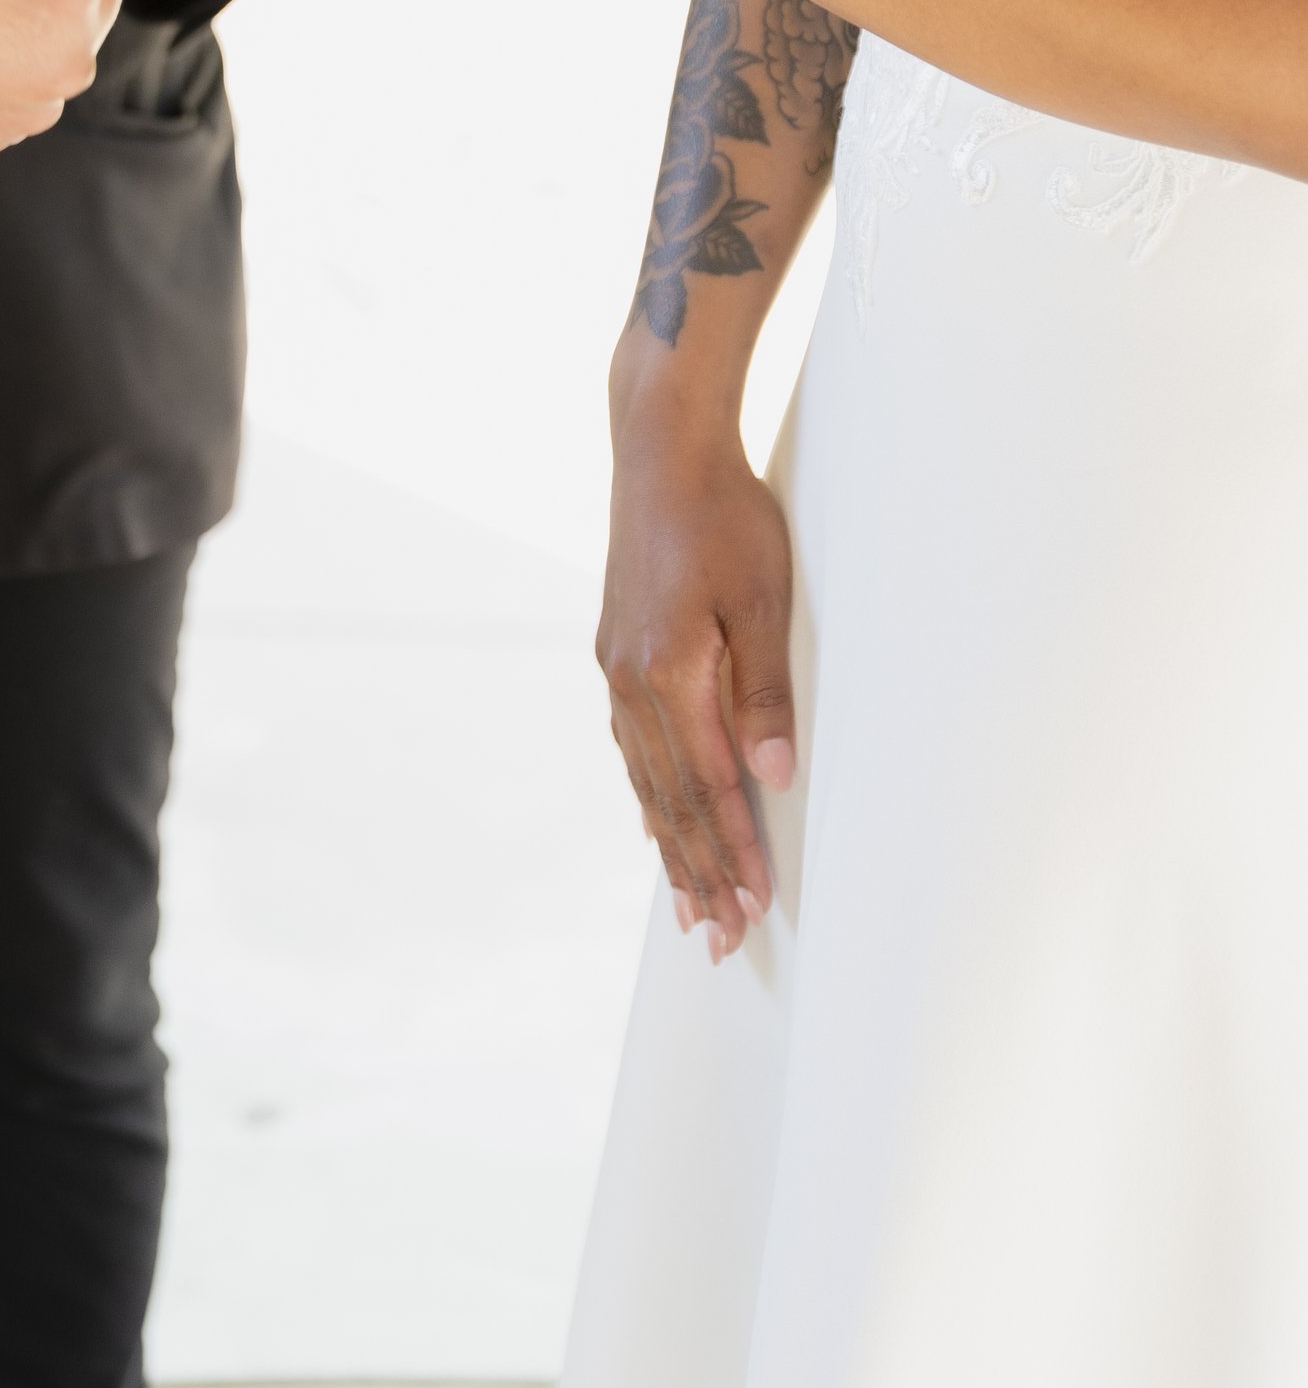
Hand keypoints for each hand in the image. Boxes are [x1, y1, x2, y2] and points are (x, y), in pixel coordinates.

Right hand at [599, 400, 796, 958]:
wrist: (659, 448)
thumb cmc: (725, 515)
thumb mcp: (765, 600)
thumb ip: (765, 693)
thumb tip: (773, 780)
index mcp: (670, 674)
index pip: (709, 788)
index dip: (733, 852)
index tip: (752, 910)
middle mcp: (631, 682)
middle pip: (668, 800)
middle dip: (697, 872)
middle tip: (716, 939)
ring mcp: (615, 666)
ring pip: (644, 778)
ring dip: (668, 845)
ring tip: (685, 902)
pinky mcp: (614, 648)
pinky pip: (628, 744)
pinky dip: (644, 792)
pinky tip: (651, 818)